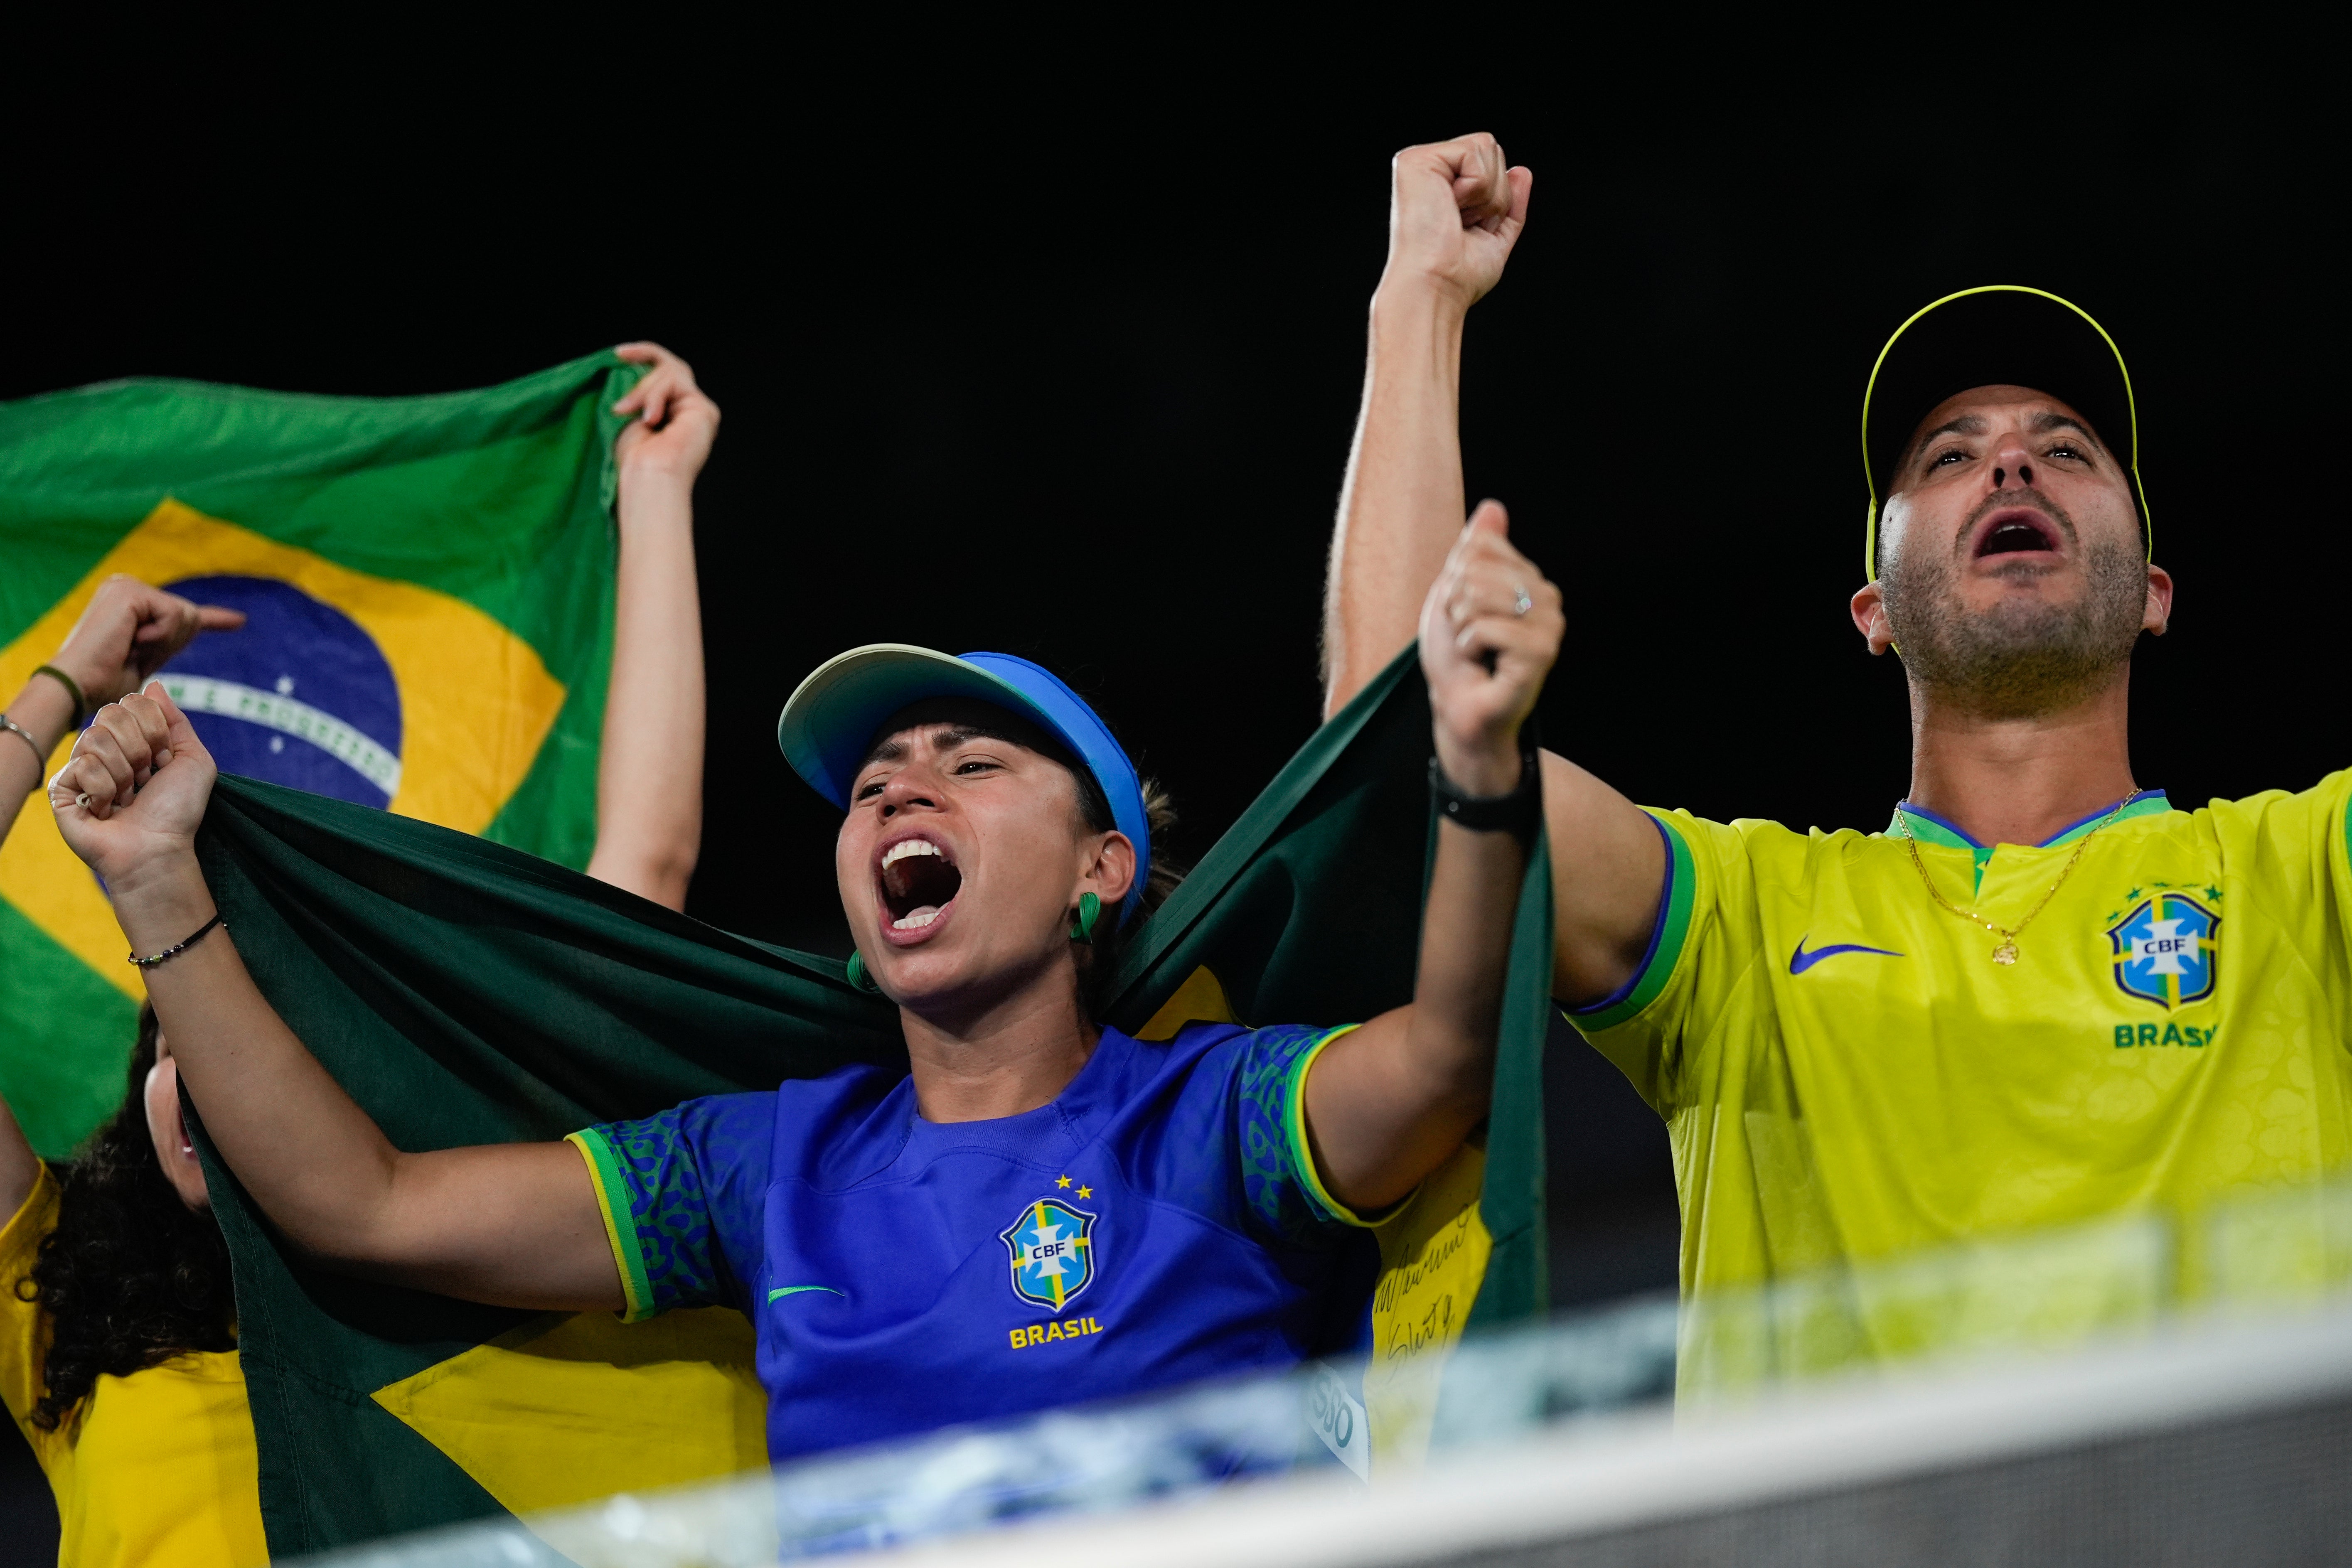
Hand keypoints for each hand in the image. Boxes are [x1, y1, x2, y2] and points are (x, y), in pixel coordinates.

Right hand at [49, 685, 218, 897]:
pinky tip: (107, 809)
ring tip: (128, 797)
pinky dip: (103, 789)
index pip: (132, 702)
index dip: (155, 730)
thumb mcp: (195, 760)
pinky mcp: (61, 788)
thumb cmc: (179, 810)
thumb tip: (153, 685)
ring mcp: (80, 767)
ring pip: (95, 738)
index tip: (164, 760)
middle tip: (146, 779)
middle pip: (111, 713)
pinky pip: (81, 765)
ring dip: (124, 773)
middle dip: (139, 748)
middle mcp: (103, 748)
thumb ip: (176, 720)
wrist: (158, 848)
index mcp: (132, 738)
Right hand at [52, 576, 244, 708]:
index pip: (179, 611)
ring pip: (185, 615)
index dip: (215, 619)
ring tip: (129, 648)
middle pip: (189, 615)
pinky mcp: (130, 591)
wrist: (79, 687)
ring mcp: (126, 585)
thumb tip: (199, 619)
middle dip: (172, 644)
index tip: (241, 621)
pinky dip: (158, 636)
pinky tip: (130, 641)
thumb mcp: (149, 656)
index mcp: (129, 601)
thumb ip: (170, 636)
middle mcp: (126, 586)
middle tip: (134, 654)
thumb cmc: (106, 681)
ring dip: (163, 643)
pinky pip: (174, 616)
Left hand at [611, 343, 720, 485]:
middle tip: (619, 360)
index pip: (663, 372)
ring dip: (643, 388)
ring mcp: (698, 409)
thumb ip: (636, 389)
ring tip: (626, 410)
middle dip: (644, 358)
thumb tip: (628, 364)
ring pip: (670, 371)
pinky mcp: (704, 410)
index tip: (617, 353)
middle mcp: (687, 410)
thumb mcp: (628, 412)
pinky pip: (674, 382)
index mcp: (671, 413)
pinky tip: (648, 418)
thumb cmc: (633, 457)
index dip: (644, 355)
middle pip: (671, 365)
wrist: (648, 476)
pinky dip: (654, 396)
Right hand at [1380, 133, 1532, 311]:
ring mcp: (1420, 162)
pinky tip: (1450, 207)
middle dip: (1495, 194)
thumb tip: (1522, 171)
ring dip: (1487, 193)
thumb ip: (1510, 204)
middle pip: (1492, 151)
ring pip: (1487, 146)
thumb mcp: (1496, 238)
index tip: (1471, 229)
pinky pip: (1475, 150)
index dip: (1498, 199)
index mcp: (1442, 186)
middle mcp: (1428, 170)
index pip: (1491, 166)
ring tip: (1457, 217)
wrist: (1437, 287)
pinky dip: (1476, 187)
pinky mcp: (1416, 159)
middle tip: (1465, 224)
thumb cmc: (1458, 275)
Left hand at [1419, 502, 1562, 795]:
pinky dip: (1470, 646)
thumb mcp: (1455, 592)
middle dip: (1456, 604)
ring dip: (1461, 626)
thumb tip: (1493, 507)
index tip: (1463, 610)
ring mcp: (1549, 627)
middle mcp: (1547, 599)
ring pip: (1481, 596)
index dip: (1455, 579)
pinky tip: (1482, 663)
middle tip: (1468, 634)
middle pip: (1477, 569)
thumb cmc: (1456, 655)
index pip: (1479, 548)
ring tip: (1475, 648)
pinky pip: (1489, 628)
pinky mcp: (1541, 655)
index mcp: (1530, 579)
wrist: (1457, 706)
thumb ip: (1474, 551)